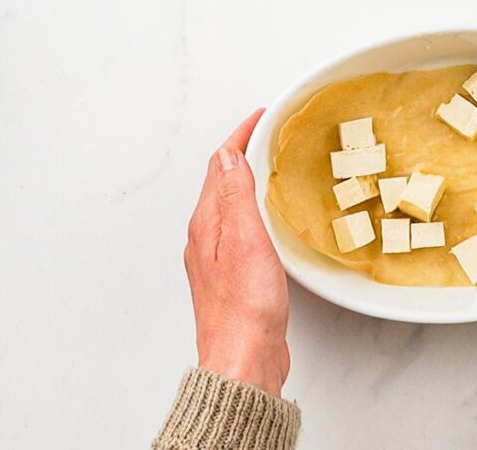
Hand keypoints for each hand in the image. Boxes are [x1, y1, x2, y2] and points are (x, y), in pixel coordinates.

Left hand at [184, 109, 289, 395]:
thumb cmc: (246, 308)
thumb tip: (228, 154)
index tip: (260, 117)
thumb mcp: (245, 240)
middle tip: (267, 135)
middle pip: (221, 182)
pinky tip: (268, 217)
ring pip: (231, 205)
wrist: (243, 359)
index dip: (240, 137)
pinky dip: (253, 209)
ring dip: (247, 180)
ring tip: (269, 166)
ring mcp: (218, 258)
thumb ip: (235, 195)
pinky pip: (241, 228)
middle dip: (242, 153)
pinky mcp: (234, 275)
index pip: (220, 166)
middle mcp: (207, 238)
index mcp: (207, 224)